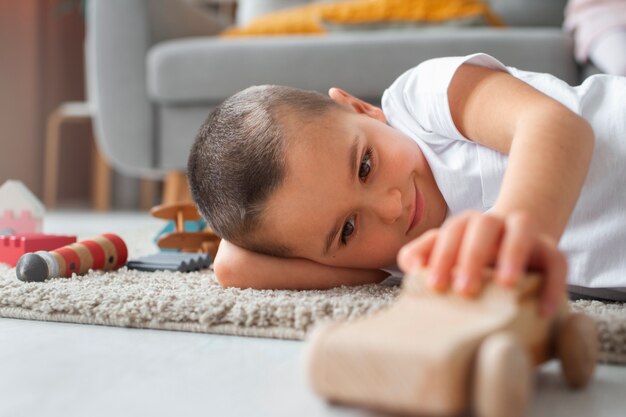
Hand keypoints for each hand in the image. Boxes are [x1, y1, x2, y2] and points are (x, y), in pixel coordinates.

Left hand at [397, 210, 566, 315]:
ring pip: (521, 230)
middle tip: (464, 290)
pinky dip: (553, 283)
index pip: (451, 231)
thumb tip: (409, 263)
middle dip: (472, 256)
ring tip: (506, 285)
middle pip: (483, 226)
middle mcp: (495, 222)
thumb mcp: (445, 253)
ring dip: (513, 254)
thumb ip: (422, 254)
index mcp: (466, 223)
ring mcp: (525, 233)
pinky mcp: (550, 251)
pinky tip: (540, 310)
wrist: (513, 246)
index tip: (434, 285)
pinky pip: (557, 262)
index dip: (441, 255)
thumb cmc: (469, 256)